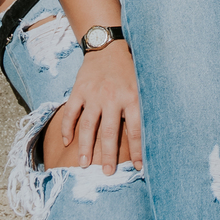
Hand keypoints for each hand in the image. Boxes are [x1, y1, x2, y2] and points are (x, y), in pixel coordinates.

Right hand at [61, 41, 141, 172]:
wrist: (107, 46)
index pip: (136, 130)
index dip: (138, 151)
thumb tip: (152, 134)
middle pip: (109, 132)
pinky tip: (67, 143)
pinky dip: (67, 128)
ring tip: (84, 164)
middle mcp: (112, 97)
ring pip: (87, 126)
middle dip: (108, 155)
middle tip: (107, 173)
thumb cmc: (128, 69)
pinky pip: (71, 113)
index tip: (139, 168)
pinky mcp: (79, 90)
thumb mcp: (141, 85)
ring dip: (85, 147)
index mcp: (131, 97)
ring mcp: (93, 94)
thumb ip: (142, 107)